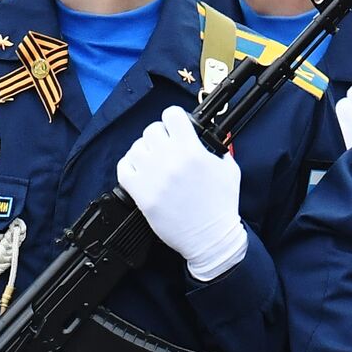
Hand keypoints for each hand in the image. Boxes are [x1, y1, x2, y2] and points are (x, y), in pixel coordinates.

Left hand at [117, 104, 246, 280]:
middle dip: (159, 136)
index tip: (176, 127)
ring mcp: (152, 176)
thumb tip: (204, 136)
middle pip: (151, 130)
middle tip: (165, 147)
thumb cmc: (221, 206)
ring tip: (153, 162)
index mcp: (192, 150)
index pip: (172, 115)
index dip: (174, 119)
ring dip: (144, 152)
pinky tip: (140, 172)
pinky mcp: (140, 193)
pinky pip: (123, 168)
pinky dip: (129, 167)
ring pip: (135, 148)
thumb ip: (215, 148)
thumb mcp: (228, 169)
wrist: (210, 237)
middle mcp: (169, 159)